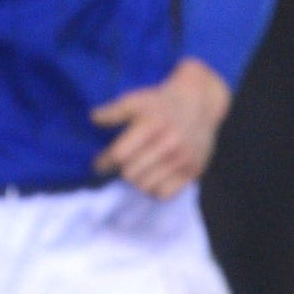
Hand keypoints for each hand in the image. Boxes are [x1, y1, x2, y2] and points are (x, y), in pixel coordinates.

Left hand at [91, 57, 231, 199]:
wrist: (200, 102)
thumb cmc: (162, 103)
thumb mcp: (137, 100)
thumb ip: (114, 111)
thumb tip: (94, 118)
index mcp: (154, 125)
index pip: (119, 155)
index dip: (103, 162)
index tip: (100, 163)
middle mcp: (170, 143)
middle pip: (130, 173)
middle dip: (123, 170)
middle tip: (123, 165)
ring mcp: (184, 158)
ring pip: (146, 186)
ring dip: (138, 180)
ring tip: (138, 170)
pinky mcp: (195, 169)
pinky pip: (165, 193)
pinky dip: (155, 189)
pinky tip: (153, 177)